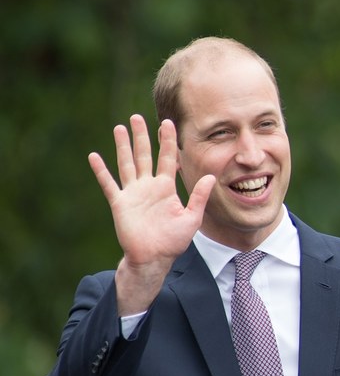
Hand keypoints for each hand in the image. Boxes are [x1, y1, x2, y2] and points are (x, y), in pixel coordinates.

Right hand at [89, 114, 213, 313]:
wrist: (154, 257)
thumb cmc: (174, 240)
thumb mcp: (192, 218)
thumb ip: (200, 197)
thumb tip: (210, 176)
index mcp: (166, 187)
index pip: (167, 158)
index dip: (167, 141)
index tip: (167, 122)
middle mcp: (149, 186)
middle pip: (144, 155)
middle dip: (142, 136)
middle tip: (137, 117)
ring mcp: (133, 193)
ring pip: (127, 164)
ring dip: (122, 146)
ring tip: (119, 128)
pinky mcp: (120, 203)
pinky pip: (109, 184)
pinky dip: (101, 171)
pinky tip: (94, 156)